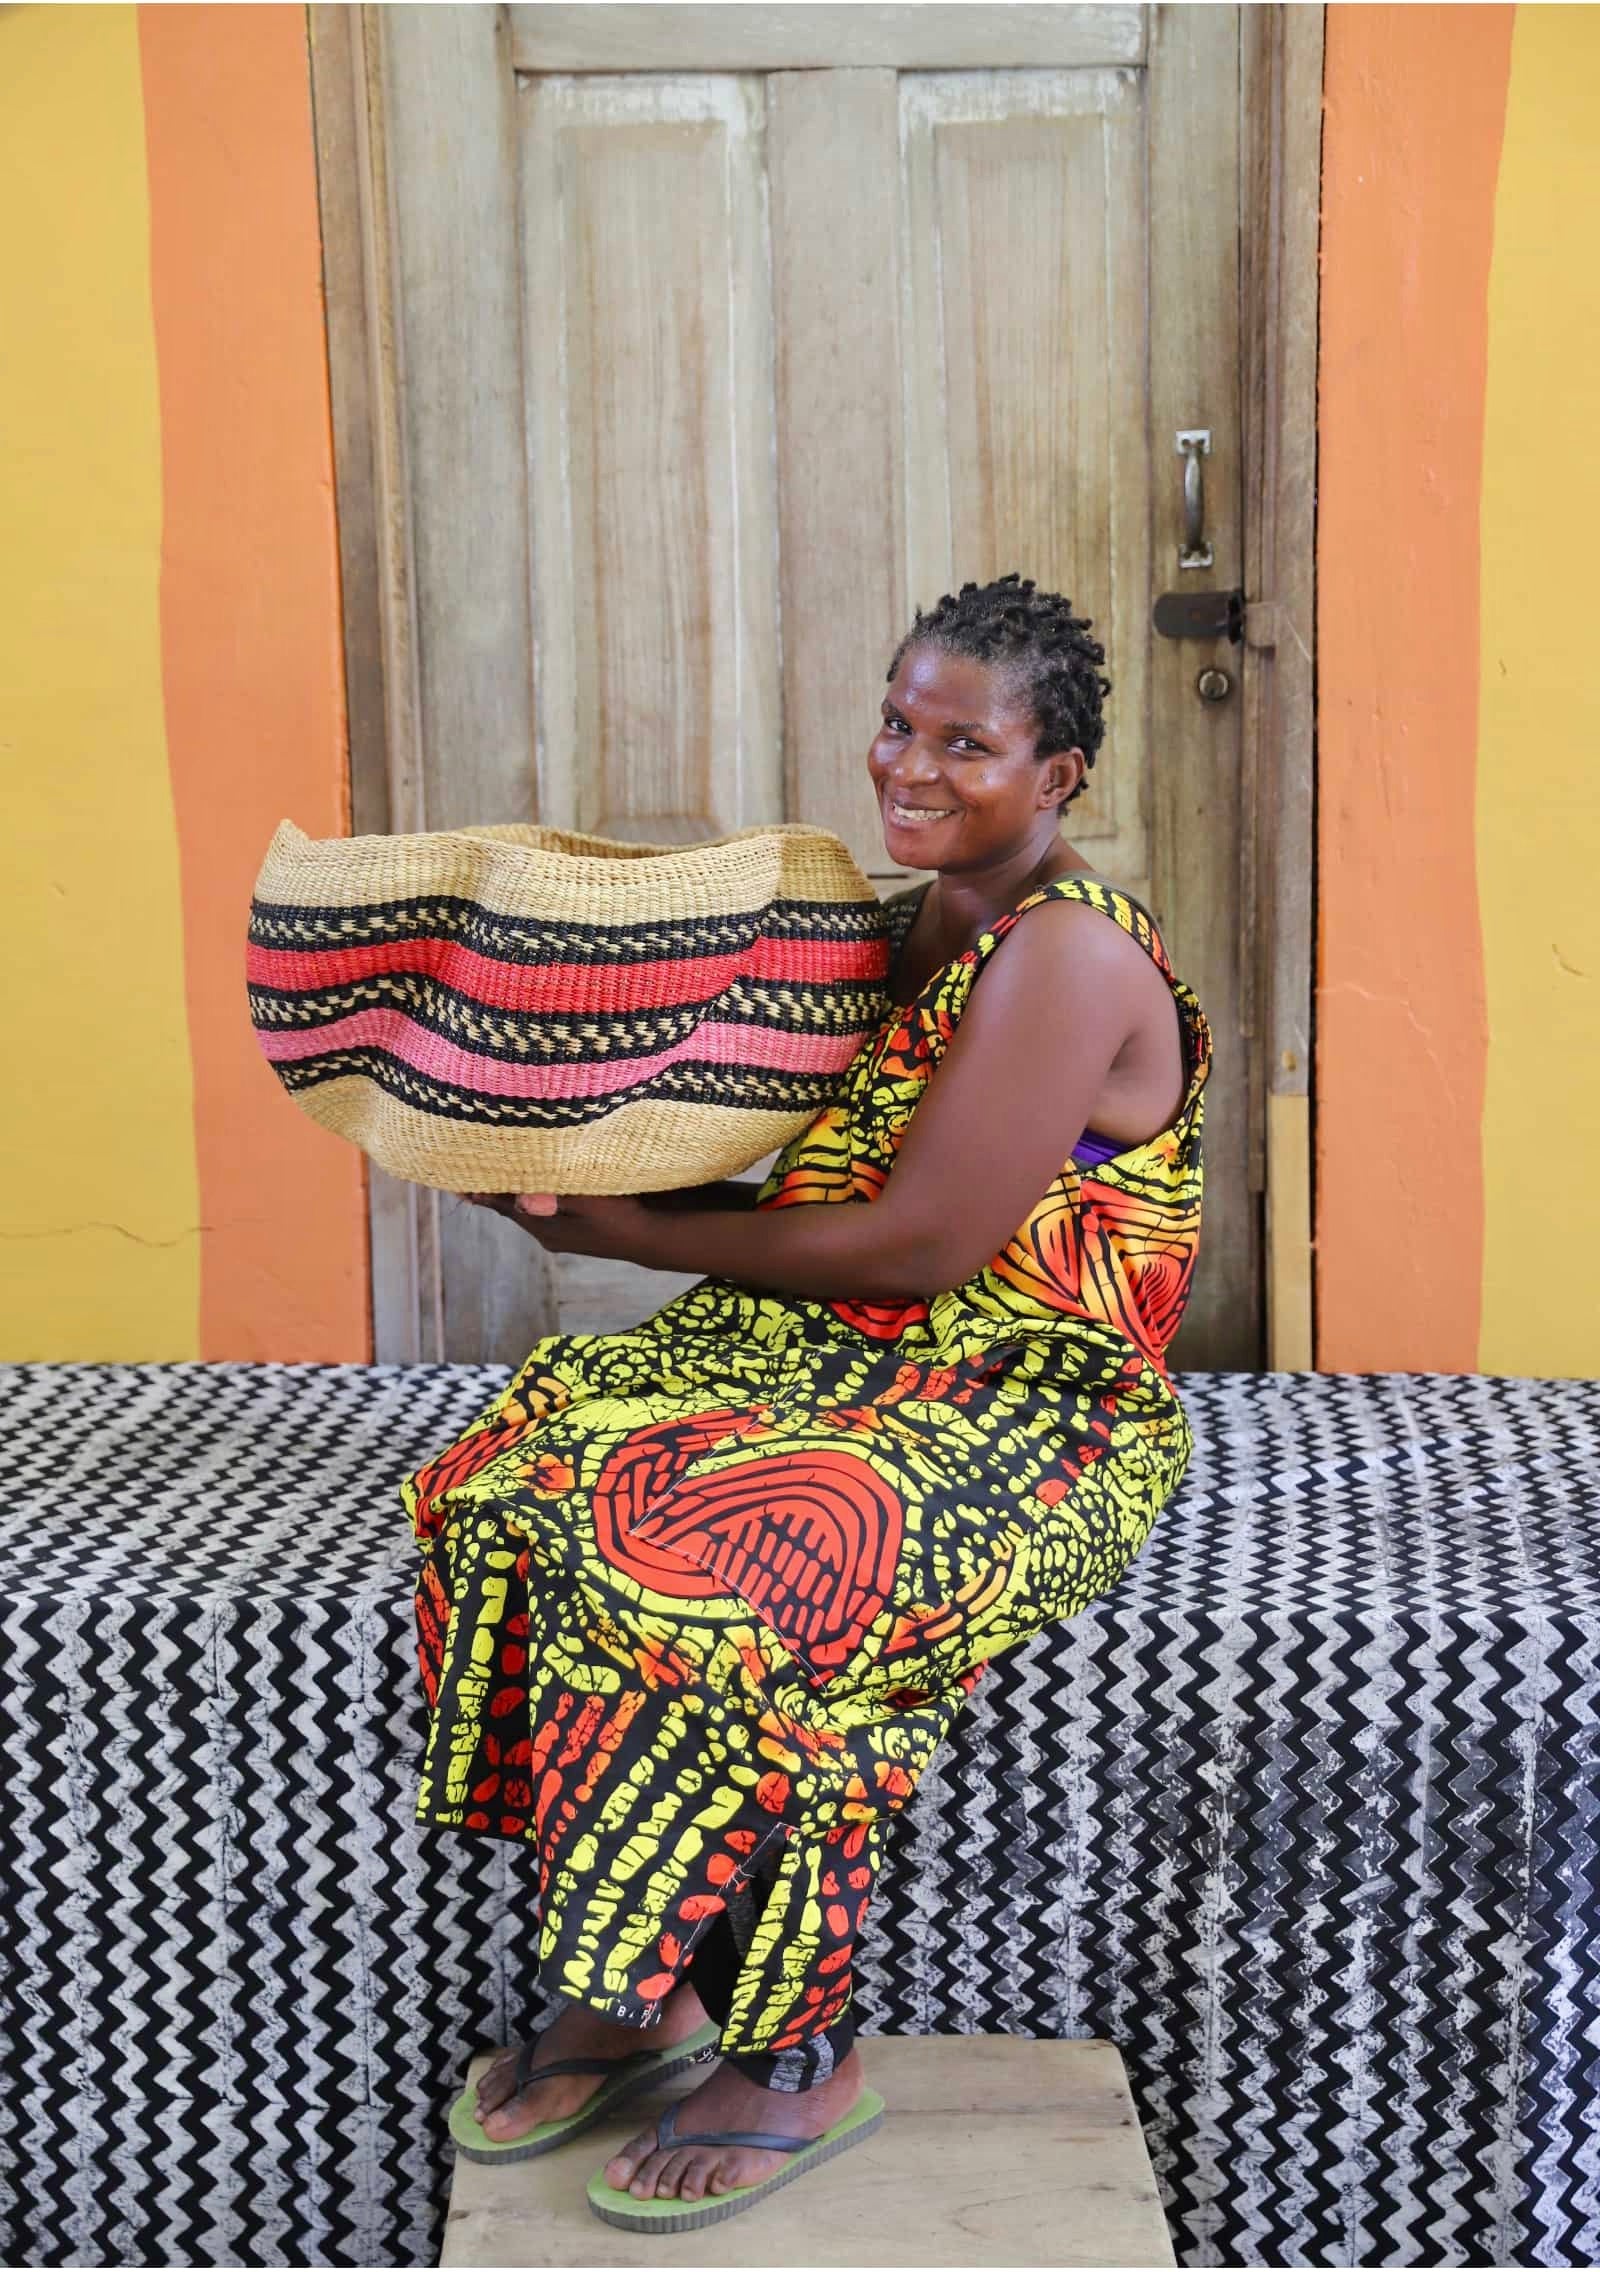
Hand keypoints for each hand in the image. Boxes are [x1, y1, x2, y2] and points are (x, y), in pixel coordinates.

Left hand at [458, 1191, 658, 1262]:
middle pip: (507, 1206)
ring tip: (485, 1175)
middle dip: (487, 1188)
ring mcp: (557, 1232)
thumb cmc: (622, 1217)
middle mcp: (544, 1231)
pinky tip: (526, 1184)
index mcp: (542, 1225)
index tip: (452, 1177)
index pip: (501, 1203)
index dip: (478, 1189)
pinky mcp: (571, 1228)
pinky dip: (527, 1192)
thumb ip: (557, 1197)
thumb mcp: (591, 1202)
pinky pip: (538, 1206)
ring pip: (522, 1207)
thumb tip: (522, 1198)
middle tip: (460, 1171)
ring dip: (507, 1190)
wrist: (650, 1239)